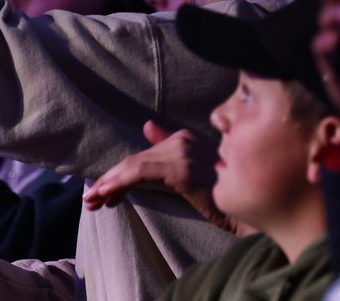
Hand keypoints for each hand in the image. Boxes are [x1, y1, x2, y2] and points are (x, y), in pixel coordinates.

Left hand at [82, 121, 232, 231]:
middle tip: (90, 200)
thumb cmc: (224, 198)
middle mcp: (182, 139)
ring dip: (108, 184)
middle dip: (109, 180)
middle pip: (135, 160)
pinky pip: (139, 173)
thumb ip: (169, 151)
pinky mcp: (180, 168)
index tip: (103, 192)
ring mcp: (182, 152)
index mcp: (185, 138)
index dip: (120, 174)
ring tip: (91, 201)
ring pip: (133, 166)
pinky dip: (118, 183)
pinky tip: (104, 194)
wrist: (249, 213)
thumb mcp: (192, 175)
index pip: (143, 155)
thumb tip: (147, 126)